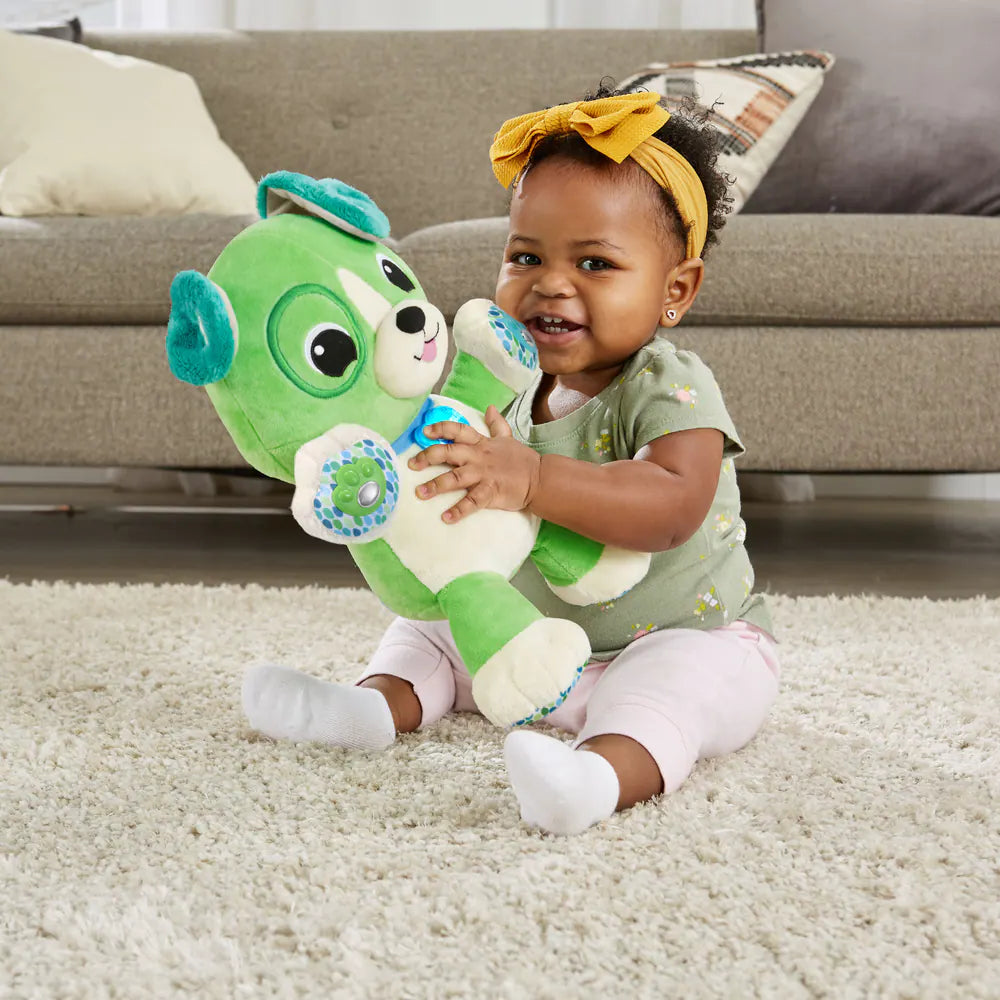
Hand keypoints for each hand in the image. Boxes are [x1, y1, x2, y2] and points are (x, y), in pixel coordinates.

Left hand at [407, 405, 540, 522]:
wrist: (539, 478)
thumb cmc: (521, 460)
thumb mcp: (507, 438)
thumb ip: (496, 424)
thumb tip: (490, 408)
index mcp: (481, 443)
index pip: (457, 430)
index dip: (440, 429)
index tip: (424, 432)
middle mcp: (478, 457)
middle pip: (449, 452)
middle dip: (428, 457)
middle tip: (412, 465)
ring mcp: (483, 474)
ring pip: (455, 478)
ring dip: (436, 485)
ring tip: (420, 493)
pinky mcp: (491, 492)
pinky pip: (472, 502)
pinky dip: (459, 510)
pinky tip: (446, 518)